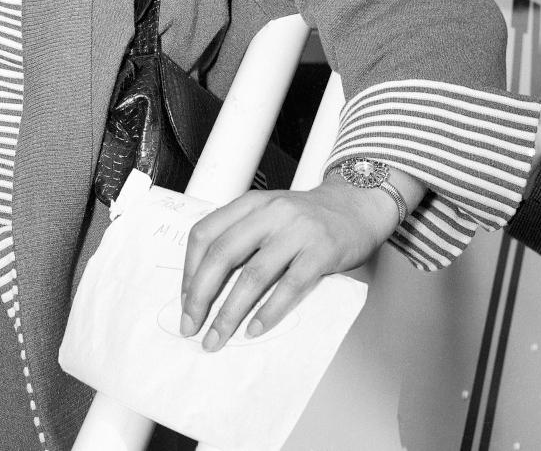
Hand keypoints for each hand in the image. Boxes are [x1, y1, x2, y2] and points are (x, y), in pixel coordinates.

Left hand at [180, 178, 399, 350]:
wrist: (354, 206)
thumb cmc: (306, 217)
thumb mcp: (267, 213)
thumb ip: (241, 236)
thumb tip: (206, 284)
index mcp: (250, 204)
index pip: (205, 233)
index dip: (189, 270)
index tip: (185, 300)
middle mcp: (269, 213)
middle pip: (222, 254)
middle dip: (201, 295)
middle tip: (192, 325)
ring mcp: (296, 231)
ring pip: (253, 275)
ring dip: (230, 312)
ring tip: (219, 336)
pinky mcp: (321, 251)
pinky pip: (290, 286)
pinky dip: (270, 311)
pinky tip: (256, 328)